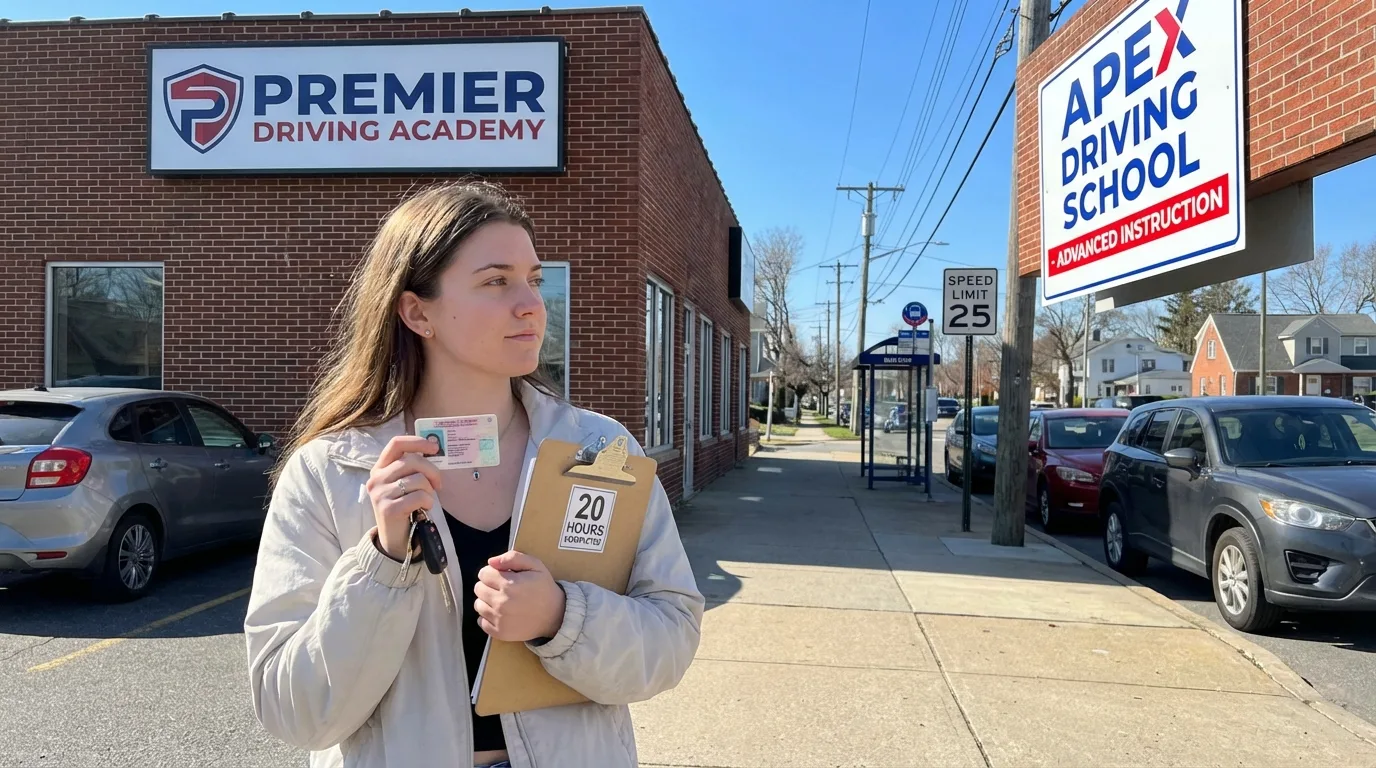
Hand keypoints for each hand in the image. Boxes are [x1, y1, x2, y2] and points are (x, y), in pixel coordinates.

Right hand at [365, 436, 441, 559]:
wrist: (394, 539)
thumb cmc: (404, 507)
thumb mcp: (403, 484)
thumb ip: (411, 468)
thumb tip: (432, 448)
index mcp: (380, 468)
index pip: (396, 444)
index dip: (417, 442)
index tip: (434, 447)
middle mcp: (376, 478)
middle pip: (412, 461)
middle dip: (432, 471)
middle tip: (438, 484)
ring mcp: (380, 493)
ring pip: (418, 479)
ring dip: (429, 491)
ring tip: (426, 500)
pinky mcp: (388, 508)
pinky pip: (419, 496)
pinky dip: (428, 502)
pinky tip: (424, 508)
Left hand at [474, 551, 565, 642]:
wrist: (555, 616)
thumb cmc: (544, 588)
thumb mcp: (535, 565)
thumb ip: (513, 557)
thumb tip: (491, 562)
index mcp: (509, 584)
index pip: (483, 574)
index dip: (492, 572)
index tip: (502, 575)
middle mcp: (501, 603)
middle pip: (478, 589)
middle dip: (488, 585)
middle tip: (502, 588)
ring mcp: (499, 619)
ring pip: (478, 605)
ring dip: (487, 601)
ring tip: (501, 600)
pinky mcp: (499, 632)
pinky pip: (481, 622)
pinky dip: (488, 617)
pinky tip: (500, 613)